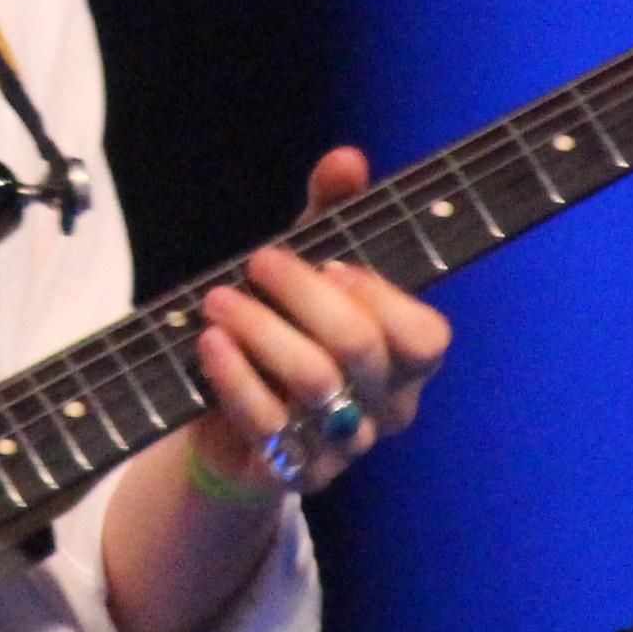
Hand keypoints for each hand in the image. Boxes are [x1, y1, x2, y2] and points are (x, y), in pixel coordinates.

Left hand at [184, 147, 451, 501]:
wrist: (229, 427)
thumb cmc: (285, 333)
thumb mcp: (308, 268)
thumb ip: (332, 212)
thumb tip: (347, 158)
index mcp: (406, 362)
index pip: (424, 337)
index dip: (380, 297)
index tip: (331, 263)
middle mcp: (385, 409)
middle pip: (359, 347)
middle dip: (302, 294)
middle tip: (258, 260)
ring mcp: (341, 447)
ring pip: (312, 382)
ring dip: (259, 329)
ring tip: (218, 299)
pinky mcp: (290, 473)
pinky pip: (266, 422)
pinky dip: (233, 375)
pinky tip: (208, 343)